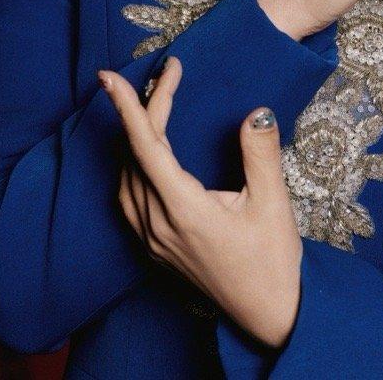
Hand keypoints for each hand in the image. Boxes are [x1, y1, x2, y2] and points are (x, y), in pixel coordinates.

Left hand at [99, 56, 302, 349]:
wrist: (268, 312)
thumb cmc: (272, 259)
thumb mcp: (273, 204)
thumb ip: (261, 154)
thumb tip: (255, 112)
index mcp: (183, 210)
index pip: (146, 147)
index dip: (127, 107)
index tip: (109, 77)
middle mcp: (158, 224)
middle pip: (137, 154)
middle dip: (147, 107)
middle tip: (169, 72)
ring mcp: (152, 239)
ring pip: (126, 176)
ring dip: (136, 136)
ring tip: (155, 103)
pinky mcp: (154, 247)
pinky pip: (128, 197)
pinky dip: (132, 164)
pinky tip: (146, 154)